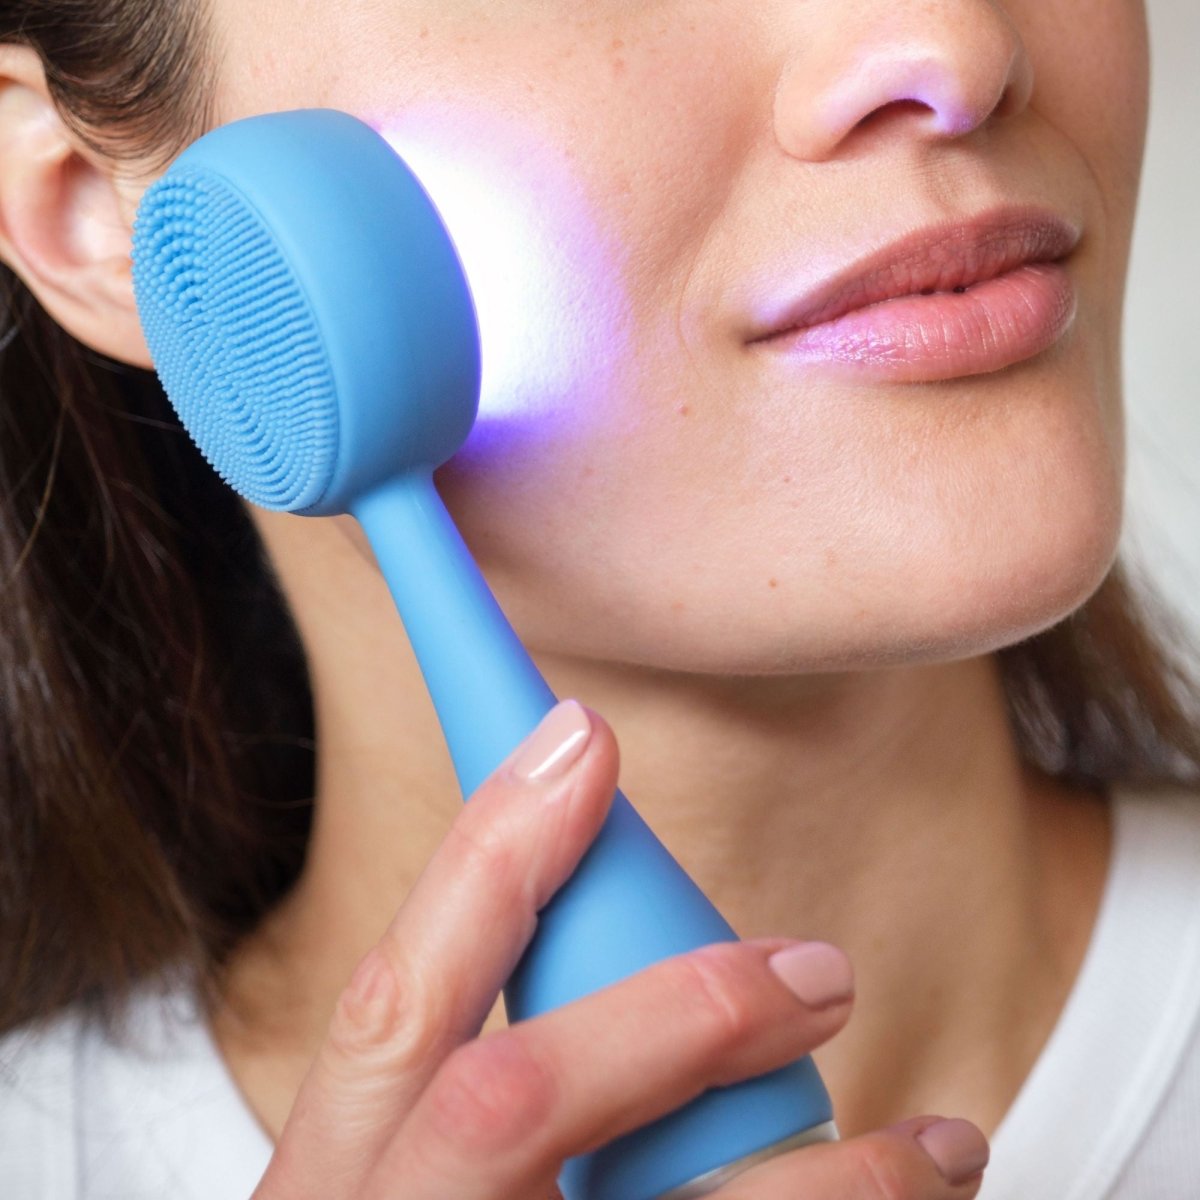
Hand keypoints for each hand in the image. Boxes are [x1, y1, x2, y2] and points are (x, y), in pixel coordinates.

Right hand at [252, 700, 988, 1198]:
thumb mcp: (403, 1188)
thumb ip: (470, 1096)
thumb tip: (612, 944)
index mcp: (335, 1194)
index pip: (396, 1002)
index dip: (486, 856)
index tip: (579, 738)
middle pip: (511, 1104)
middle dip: (673, 1010)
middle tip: (814, 967)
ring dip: (830, 1180)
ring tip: (936, 1146)